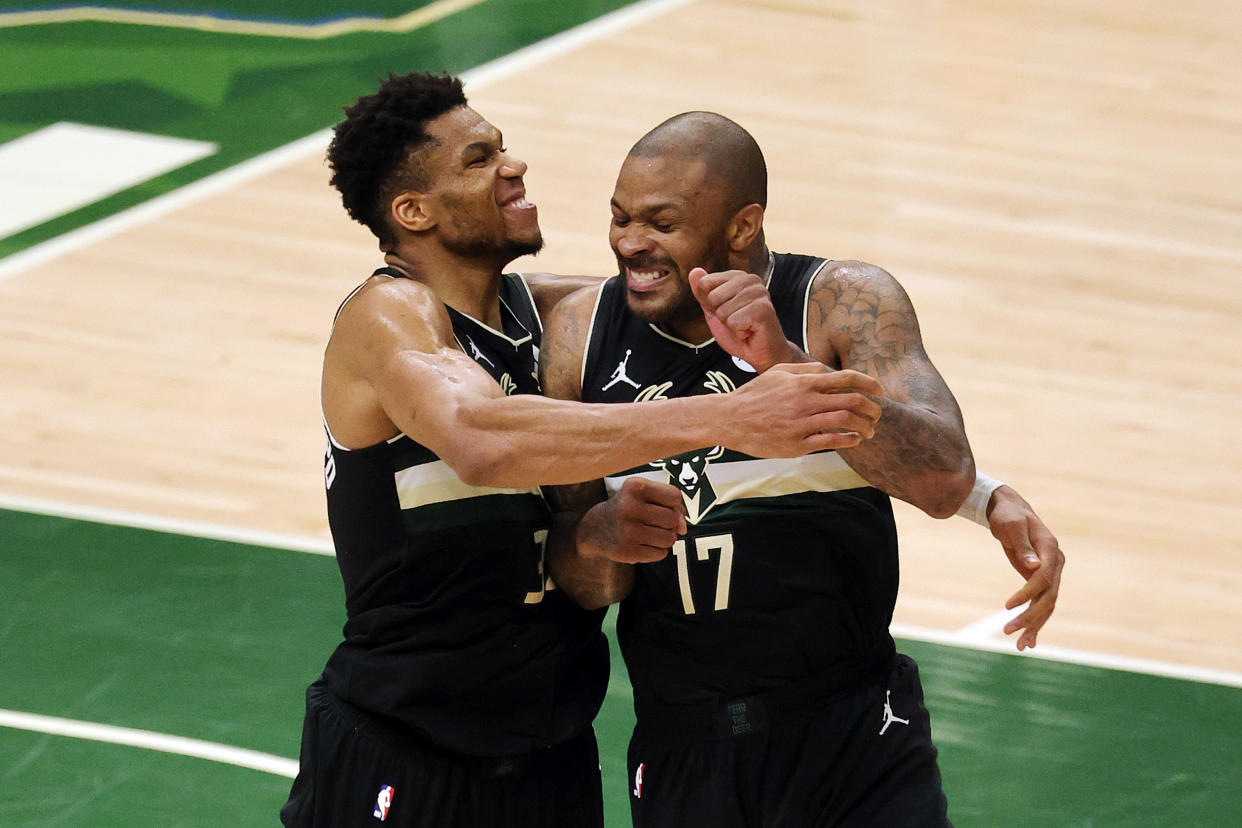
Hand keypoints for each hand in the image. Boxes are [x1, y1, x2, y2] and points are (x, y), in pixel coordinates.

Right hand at [578, 477, 685, 563]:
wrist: (593, 530)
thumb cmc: (625, 508)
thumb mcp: (642, 496)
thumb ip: (669, 505)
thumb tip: (683, 528)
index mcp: (634, 487)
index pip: (675, 496)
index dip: (675, 505)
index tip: (664, 508)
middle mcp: (629, 507)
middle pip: (673, 519)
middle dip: (670, 523)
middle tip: (654, 522)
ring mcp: (628, 531)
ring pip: (670, 538)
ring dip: (665, 538)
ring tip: (649, 533)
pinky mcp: (627, 551)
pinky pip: (660, 553)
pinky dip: (657, 550)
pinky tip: (643, 544)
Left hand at [689, 267, 802, 371]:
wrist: (762, 354)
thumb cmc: (740, 332)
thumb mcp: (714, 311)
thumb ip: (703, 292)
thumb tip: (694, 271)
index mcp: (739, 276)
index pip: (705, 283)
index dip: (711, 304)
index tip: (728, 311)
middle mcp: (751, 279)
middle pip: (712, 297)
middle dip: (720, 315)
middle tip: (737, 321)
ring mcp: (759, 292)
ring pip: (722, 311)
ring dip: (730, 325)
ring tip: (745, 325)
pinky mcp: (763, 309)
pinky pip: (733, 321)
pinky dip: (738, 332)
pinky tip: (750, 331)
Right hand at [725, 363, 883, 456]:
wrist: (729, 419)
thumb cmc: (754, 395)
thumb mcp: (777, 373)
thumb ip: (805, 369)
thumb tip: (828, 370)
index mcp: (803, 382)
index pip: (847, 378)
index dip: (869, 383)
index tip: (879, 391)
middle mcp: (806, 401)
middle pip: (852, 400)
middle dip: (872, 408)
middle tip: (877, 414)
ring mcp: (802, 423)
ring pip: (845, 421)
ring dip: (864, 426)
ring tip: (869, 430)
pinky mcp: (797, 444)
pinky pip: (831, 442)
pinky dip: (848, 440)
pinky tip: (854, 439)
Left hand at [988, 485, 1064, 649]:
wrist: (1010, 510)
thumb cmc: (1008, 516)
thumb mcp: (1011, 526)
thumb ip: (1023, 546)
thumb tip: (1033, 566)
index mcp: (1051, 549)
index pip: (1044, 578)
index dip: (1027, 594)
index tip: (1007, 607)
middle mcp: (1056, 563)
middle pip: (1048, 597)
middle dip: (1030, 617)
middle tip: (1008, 631)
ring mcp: (1052, 572)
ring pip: (1047, 605)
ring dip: (1035, 626)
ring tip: (1021, 645)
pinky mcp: (1042, 580)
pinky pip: (1041, 604)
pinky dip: (1035, 621)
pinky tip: (1028, 640)